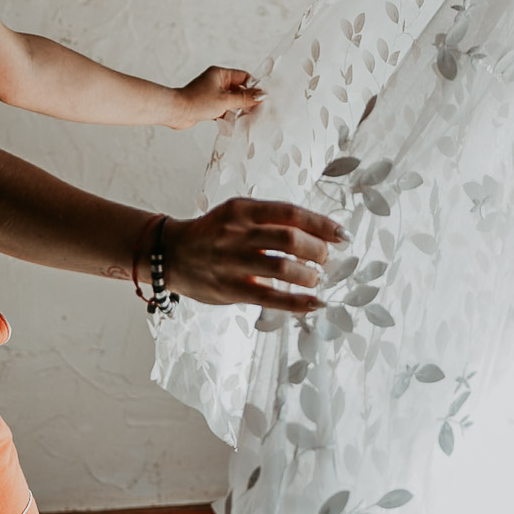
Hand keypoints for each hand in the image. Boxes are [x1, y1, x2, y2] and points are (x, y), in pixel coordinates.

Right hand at [163, 198, 345, 311]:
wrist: (171, 254)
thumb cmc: (213, 234)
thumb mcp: (236, 214)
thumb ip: (268, 219)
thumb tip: (316, 232)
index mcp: (243, 209)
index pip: (290, 212)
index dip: (320, 223)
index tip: (341, 234)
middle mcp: (238, 232)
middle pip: (289, 238)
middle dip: (317, 250)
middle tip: (326, 258)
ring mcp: (232, 261)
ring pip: (281, 267)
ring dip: (308, 274)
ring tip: (316, 278)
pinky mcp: (230, 288)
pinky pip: (270, 297)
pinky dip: (297, 302)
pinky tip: (315, 304)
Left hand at [169, 66, 263, 129]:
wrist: (176, 112)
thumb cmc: (196, 101)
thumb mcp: (225, 100)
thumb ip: (244, 98)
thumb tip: (260, 95)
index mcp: (220, 74)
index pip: (243, 77)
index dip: (253, 86)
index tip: (261, 97)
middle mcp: (216, 81)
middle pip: (238, 88)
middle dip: (246, 99)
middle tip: (255, 109)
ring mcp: (212, 93)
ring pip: (231, 99)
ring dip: (237, 108)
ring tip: (245, 117)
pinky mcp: (208, 104)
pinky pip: (223, 108)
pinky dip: (228, 114)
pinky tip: (233, 122)